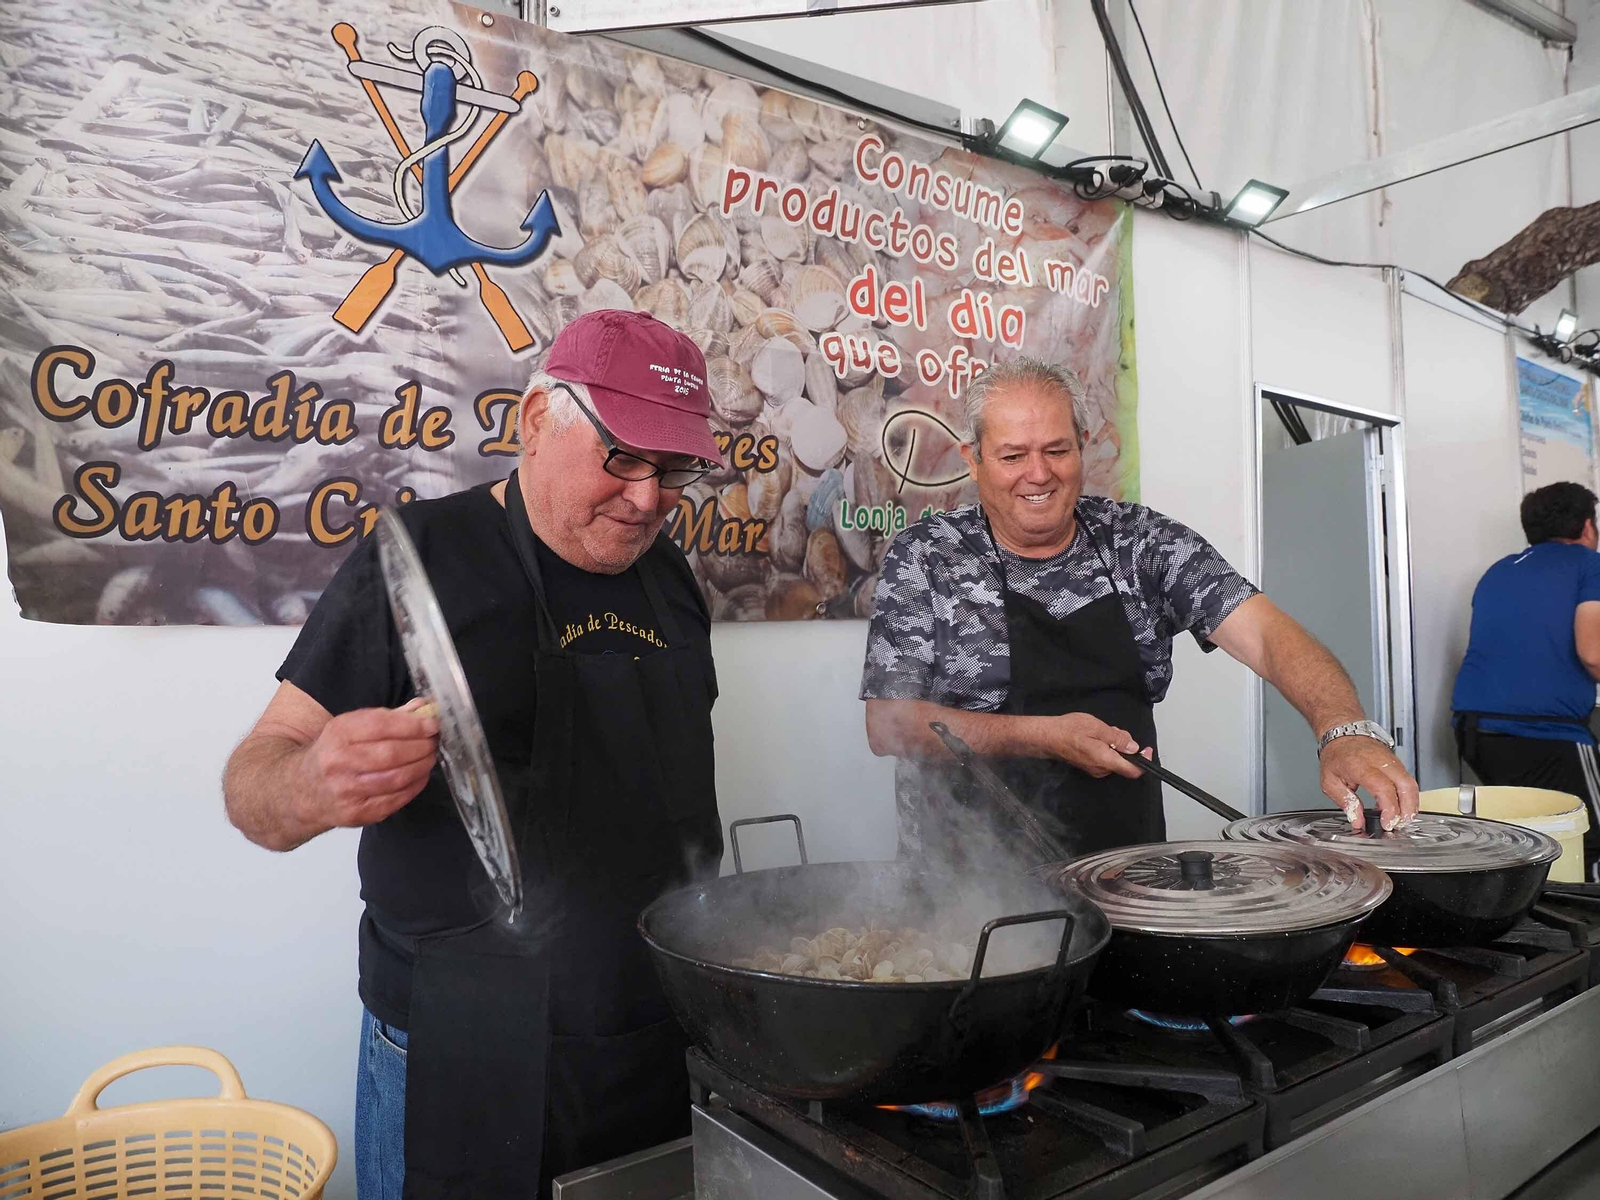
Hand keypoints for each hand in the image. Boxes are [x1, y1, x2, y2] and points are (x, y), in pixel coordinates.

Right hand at [294, 698, 439, 831]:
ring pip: (397, 778)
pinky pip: (396, 799)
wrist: (299, 791)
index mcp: (337, 734)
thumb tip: (425, 708)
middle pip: (392, 753)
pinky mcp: (357, 813)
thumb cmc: (332, 755)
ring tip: (429, 757)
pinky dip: (416, 785)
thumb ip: (389, 717)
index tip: (432, 724)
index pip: (380, 725)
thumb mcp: (350, 728)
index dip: (412, 725)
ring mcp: (347, 791)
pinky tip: (420, 775)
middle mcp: (338, 762)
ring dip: (422, 766)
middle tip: (433, 742)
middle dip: (421, 746)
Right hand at [1043, 713, 1150, 778]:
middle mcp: (1101, 769)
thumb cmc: (1070, 730)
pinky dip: (1106, 748)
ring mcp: (1094, 769)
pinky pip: (1104, 759)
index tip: (1146, 749)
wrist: (1047, 737)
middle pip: (1124, 762)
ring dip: (1114, 745)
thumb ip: (1117, 738)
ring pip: (1114, 759)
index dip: (1144, 762)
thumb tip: (1134, 748)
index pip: (1133, 771)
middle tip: (1113, 730)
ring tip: (1101, 731)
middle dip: (1125, 746)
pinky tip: (1095, 737)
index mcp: (1106, 760)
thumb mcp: (1097, 727)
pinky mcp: (1088, 766)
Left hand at [1318, 734, 1419, 831]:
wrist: (1343, 733)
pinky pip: (1408, 780)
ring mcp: (1391, 761)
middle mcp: (1380, 762)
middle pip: (1406, 785)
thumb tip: (1357, 820)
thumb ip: (1345, 802)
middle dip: (1407, 809)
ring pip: (1411, 783)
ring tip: (1402, 819)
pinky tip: (1401, 807)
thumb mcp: (1330, 781)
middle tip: (1400, 824)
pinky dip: (1408, 796)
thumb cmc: (1336, 754)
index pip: (1383, 788)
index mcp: (1361, 766)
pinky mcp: (1397, 763)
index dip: (1389, 808)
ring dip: (1411, 804)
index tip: (1387, 823)